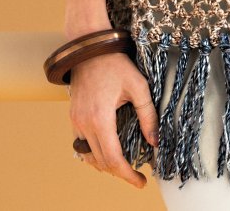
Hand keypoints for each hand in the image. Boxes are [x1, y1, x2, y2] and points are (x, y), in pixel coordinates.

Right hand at [68, 52, 158, 188]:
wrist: (91, 48)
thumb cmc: (116, 64)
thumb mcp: (138, 86)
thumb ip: (147, 115)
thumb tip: (155, 141)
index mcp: (100, 118)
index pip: (113, 159)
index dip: (127, 175)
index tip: (141, 181)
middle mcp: (84, 124)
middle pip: (100, 162)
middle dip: (119, 173)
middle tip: (136, 176)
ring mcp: (76, 121)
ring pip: (88, 156)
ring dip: (105, 165)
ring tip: (123, 166)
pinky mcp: (73, 116)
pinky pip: (80, 144)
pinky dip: (93, 154)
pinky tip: (105, 152)